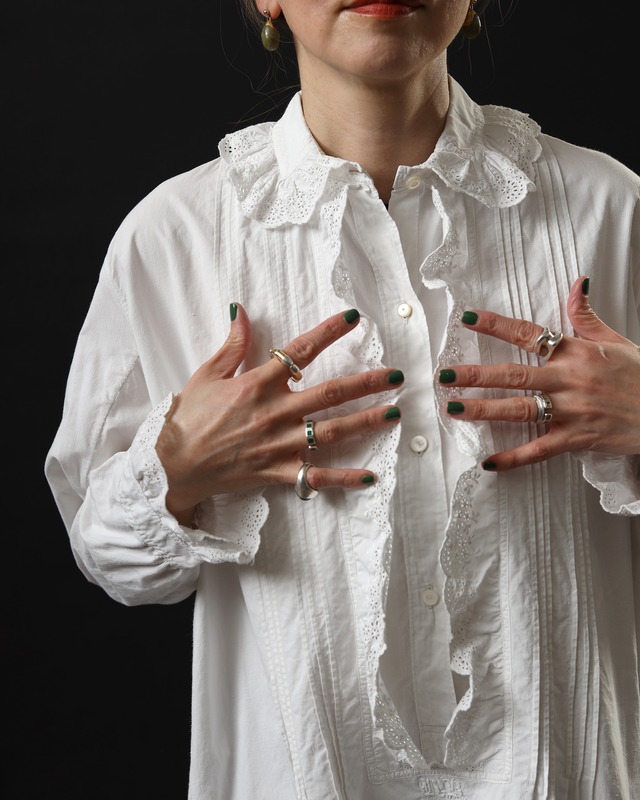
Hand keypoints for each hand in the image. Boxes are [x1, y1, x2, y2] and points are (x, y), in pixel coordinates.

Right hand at [155, 304, 402, 522]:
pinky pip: (315, 476)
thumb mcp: (206, 375)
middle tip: (396, 374)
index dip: (329, 332)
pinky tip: (370, 477)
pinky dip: (343, 479)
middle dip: (366, 382)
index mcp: (256, 384)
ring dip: (366, 421)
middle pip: (329, 393)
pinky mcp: (276, 472)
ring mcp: (278, 444)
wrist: (172, 465)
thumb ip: (232, 345)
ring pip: (331, 431)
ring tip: (395, 413)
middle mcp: (273, 412)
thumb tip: (242, 311)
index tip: (354, 318)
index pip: (300, 351)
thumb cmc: (188, 418)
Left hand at [439, 276, 639, 470]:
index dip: (496, 325)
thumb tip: (576, 282)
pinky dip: (514, 458)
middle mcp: (570, 380)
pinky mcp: (578, 439)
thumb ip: (586, 316)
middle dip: (476, 374)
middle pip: (514, 374)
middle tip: (444, 375)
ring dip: (485, 410)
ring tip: (454, 409)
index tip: (466, 319)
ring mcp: (573, 411)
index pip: (528, 334)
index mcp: (576, 352)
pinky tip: (489, 462)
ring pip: (521, 410)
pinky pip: (540, 450)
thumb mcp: (615, 340)